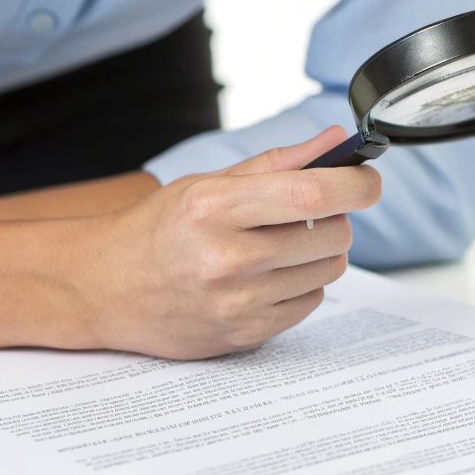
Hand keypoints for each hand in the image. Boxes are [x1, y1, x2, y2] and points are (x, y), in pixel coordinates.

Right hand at [71, 126, 377, 358]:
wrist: (106, 290)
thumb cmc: (159, 230)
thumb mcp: (208, 184)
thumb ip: (277, 163)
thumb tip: (334, 141)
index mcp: (215, 208)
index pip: (311, 194)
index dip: (355, 184)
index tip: (368, 180)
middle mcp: (226, 258)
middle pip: (331, 234)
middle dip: (335, 218)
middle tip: (310, 214)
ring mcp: (236, 302)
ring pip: (329, 270)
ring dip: (321, 252)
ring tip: (282, 245)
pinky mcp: (245, 334)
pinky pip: (311, 303)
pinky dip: (303, 285)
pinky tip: (270, 276)